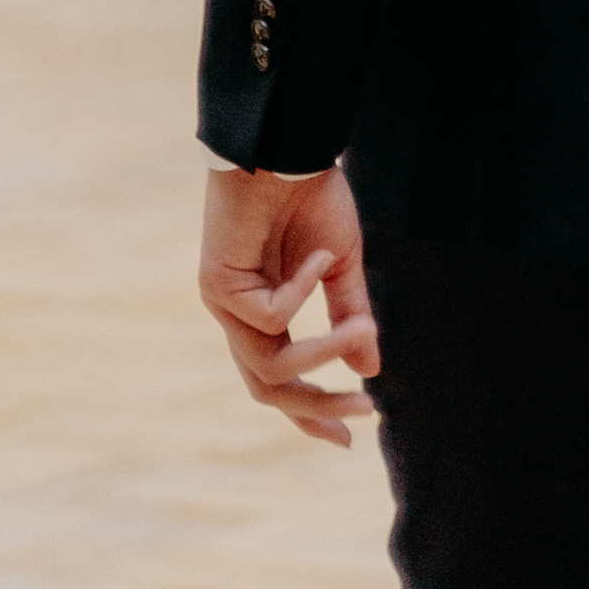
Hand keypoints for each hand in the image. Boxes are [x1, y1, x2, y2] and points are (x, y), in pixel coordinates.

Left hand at [198, 163, 379, 445]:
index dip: (312, 411)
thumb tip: (371, 368)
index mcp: (265, 314)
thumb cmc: (310, 198)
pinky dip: (302, 291)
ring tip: (362, 328)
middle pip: (268, 388)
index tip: (349, 439)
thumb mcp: (341, 263)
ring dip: (321, 352)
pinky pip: (269, 316)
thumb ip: (350, 314)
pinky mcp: (217, 286)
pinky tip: (316, 257)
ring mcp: (224, 304)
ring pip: (268, 363)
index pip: (281, 381)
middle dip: (317, 404)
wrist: (284, 148)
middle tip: (364, 409)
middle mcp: (238, 317)